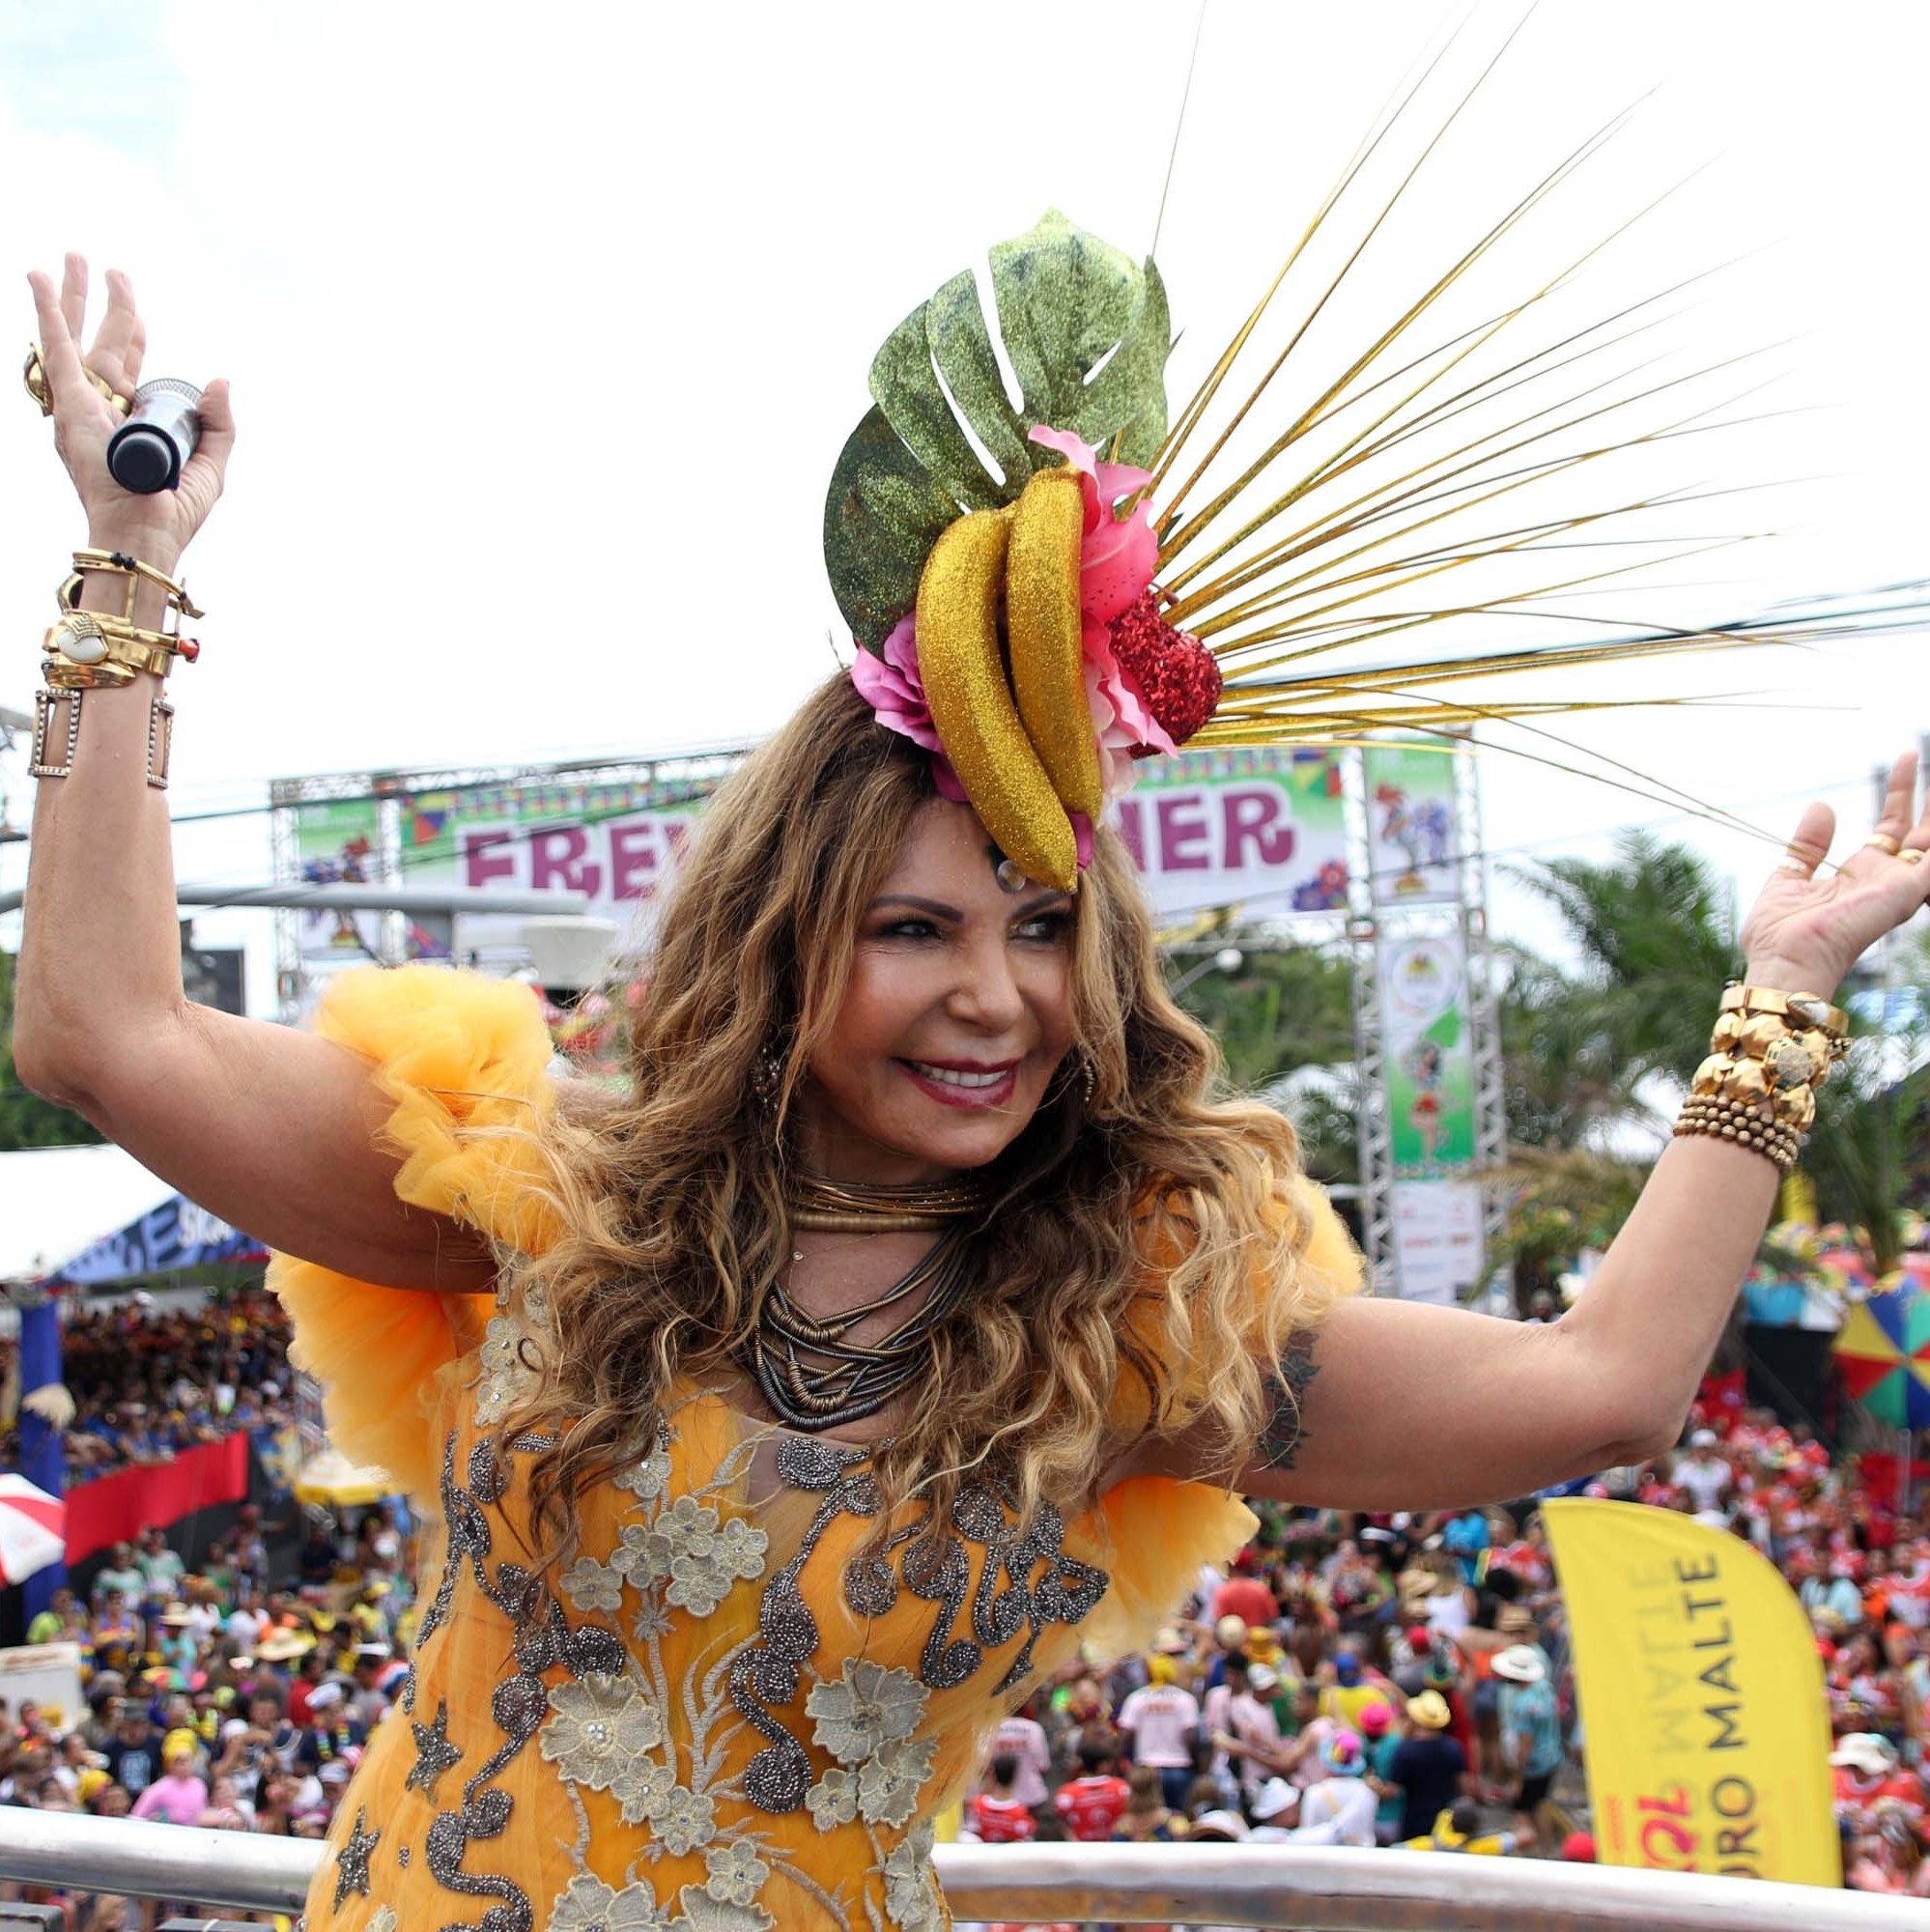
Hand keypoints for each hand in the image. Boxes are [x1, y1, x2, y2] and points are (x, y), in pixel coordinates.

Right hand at [27, 252, 233, 570]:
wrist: (147, 534)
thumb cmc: (174, 512)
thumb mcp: (212, 464)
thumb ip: (219, 424)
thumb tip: (220, 381)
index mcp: (131, 420)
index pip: (130, 366)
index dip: (135, 335)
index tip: (138, 311)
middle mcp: (103, 410)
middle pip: (105, 344)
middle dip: (108, 304)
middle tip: (110, 269)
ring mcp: (83, 407)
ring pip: (77, 337)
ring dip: (74, 295)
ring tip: (75, 256)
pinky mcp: (71, 406)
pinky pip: (55, 349)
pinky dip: (46, 312)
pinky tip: (36, 278)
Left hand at [1737, 752, 1929, 999]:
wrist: (1785, 959)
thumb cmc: (1780, 934)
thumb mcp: (1790, 877)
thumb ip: (1808, 846)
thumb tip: (1823, 806)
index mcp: (1861, 877)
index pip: (1891, 829)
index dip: (1900, 794)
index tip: (1906, 760)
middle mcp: (1886, 881)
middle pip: (1916, 829)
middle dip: (1918, 793)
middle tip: (1916, 752)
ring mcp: (1900, 887)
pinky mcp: (1908, 891)